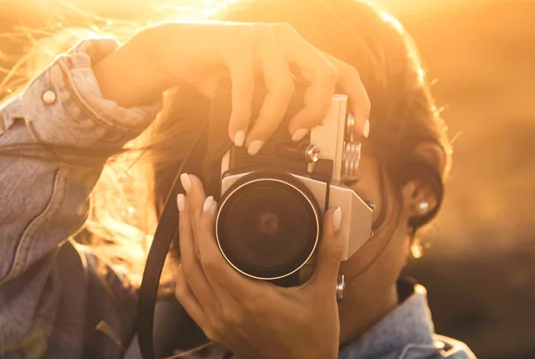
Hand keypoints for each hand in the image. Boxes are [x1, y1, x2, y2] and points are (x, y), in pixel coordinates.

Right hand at [94, 21, 370, 149]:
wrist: (173, 50)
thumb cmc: (216, 73)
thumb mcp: (254, 90)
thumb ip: (277, 104)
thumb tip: (297, 139)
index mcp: (297, 50)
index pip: (343, 71)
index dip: (359, 101)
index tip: (361, 132)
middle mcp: (286, 39)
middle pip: (324, 75)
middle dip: (315, 112)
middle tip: (297, 136)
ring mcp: (263, 37)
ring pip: (283, 88)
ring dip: (269, 124)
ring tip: (256, 144)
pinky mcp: (237, 43)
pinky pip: (247, 89)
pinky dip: (243, 118)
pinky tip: (236, 134)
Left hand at [174, 173, 344, 358]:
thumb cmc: (315, 337)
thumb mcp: (324, 292)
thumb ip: (329, 252)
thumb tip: (334, 216)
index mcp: (250, 303)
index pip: (212, 260)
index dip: (204, 227)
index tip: (209, 199)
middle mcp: (226, 314)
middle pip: (193, 261)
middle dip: (188, 220)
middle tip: (188, 188)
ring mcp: (215, 323)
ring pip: (185, 277)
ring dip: (183, 242)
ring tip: (185, 210)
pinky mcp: (212, 329)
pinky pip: (186, 296)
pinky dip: (183, 271)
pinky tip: (187, 250)